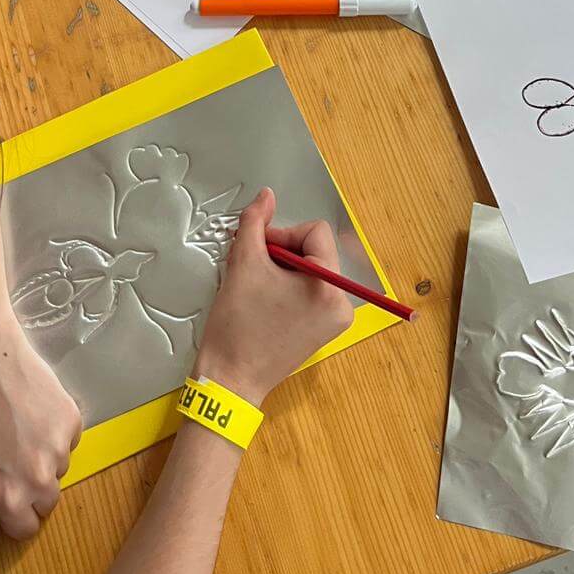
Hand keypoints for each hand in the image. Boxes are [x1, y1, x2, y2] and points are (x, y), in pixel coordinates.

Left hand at [0, 319, 82, 573]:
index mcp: (10, 499)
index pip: (26, 529)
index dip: (10, 509)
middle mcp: (41, 480)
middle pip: (46, 502)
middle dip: (28, 486)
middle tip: (6, 455)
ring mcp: (61, 449)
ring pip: (59, 470)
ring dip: (42, 458)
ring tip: (16, 428)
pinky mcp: (74, 422)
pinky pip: (70, 440)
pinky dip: (55, 432)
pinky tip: (32, 412)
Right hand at [194, 188, 353, 407]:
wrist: (230, 379)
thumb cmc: (238, 325)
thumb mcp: (243, 264)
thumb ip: (255, 223)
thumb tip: (266, 195)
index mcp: (329, 286)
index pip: (315, 232)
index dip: (282, 233)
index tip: (258, 250)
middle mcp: (342, 303)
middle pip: (316, 250)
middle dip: (282, 252)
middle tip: (255, 267)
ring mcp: (336, 320)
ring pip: (312, 270)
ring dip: (284, 269)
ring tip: (258, 286)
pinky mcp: (325, 331)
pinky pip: (313, 291)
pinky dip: (289, 287)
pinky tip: (266, 301)